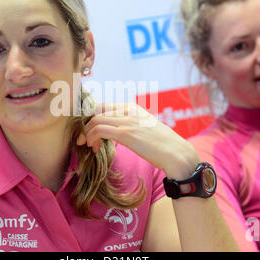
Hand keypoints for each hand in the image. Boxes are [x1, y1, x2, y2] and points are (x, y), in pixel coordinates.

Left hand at [76, 103, 200, 179]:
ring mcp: (127, 121)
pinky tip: (95, 148)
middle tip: (83, 139)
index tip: (90, 132)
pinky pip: (99, 130)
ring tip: (89, 146)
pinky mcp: (126, 133)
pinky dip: (92, 138)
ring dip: (87, 134)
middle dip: (85, 125)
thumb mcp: (144, 128)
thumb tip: (116, 132)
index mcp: (132, 107)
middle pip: (96, 110)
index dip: (92, 118)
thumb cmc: (162, 145)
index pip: (103, 106)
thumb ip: (130, 124)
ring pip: (95, 120)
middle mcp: (128, 110)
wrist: (176, 153)